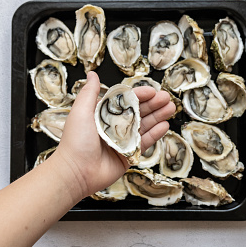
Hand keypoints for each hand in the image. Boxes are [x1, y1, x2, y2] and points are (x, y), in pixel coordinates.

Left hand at [51, 71, 175, 199]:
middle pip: (138, 112)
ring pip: (144, 125)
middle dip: (153, 104)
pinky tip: (164, 125)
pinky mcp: (129, 155)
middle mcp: (114, 126)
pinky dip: (155, 134)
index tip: (151, 91)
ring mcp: (123, 141)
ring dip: (158, 116)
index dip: (139, 95)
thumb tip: (92, 74)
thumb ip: (89, 92)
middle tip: (166, 98)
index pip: (125, 100)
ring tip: (170, 108)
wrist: (76, 172)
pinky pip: (145, 143)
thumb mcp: (81, 112)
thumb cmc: (75, 141)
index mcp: (103, 114)